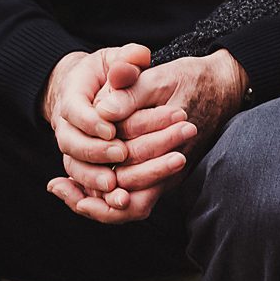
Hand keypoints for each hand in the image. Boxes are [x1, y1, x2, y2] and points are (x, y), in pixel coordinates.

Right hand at [41, 44, 153, 197]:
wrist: (94, 91)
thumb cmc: (110, 72)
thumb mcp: (118, 59)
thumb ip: (128, 59)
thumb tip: (131, 64)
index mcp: (72, 98)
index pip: (75, 112)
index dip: (91, 122)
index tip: (112, 129)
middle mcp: (66, 127)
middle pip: (71, 145)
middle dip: (96, 151)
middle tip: (122, 153)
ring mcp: (74, 149)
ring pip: (75, 168)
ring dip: (94, 178)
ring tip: (117, 185)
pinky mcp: (85, 166)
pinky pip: (84, 186)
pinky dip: (96, 196)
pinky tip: (120, 202)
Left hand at [47, 51, 245, 223]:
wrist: (222, 84)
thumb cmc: (192, 79)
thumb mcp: (162, 77)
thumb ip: (131, 91)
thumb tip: (103, 110)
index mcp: (171, 149)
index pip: (130, 179)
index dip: (94, 184)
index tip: (61, 180)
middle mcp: (170, 169)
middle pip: (130, 203)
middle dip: (91, 201)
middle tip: (57, 187)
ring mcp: (168, 171)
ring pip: (132, 202)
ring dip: (97, 200)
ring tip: (61, 187)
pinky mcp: (163, 168)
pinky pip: (136, 191)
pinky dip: (108, 189)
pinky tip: (80, 179)